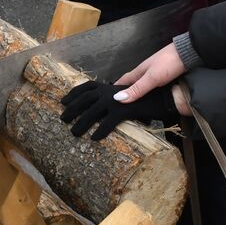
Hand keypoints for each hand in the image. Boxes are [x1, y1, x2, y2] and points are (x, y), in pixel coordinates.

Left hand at [59, 81, 178, 139]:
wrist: (162, 97)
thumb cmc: (143, 98)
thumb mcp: (124, 96)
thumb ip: (111, 101)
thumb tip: (99, 110)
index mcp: (108, 86)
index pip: (86, 87)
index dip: (73, 93)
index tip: (62, 101)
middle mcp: (109, 90)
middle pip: (84, 99)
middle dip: (72, 109)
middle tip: (62, 119)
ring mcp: (116, 99)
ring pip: (92, 112)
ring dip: (81, 123)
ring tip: (74, 133)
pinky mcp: (124, 109)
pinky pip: (108, 122)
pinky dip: (100, 130)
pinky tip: (94, 138)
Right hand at [113, 43, 187, 104]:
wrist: (189, 53)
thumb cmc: (168, 63)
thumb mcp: (151, 78)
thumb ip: (137, 89)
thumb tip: (117, 98)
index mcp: (140, 71)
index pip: (124, 80)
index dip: (116, 88)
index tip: (110, 98)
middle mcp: (146, 71)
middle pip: (133, 83)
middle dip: (126, 92)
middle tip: (121, 105)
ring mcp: (157, 73)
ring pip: (144, 84)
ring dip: (138, 92)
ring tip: (135, 104)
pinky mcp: (166, 76)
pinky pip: (154, 86)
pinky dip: (150, 92)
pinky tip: (152, 98)